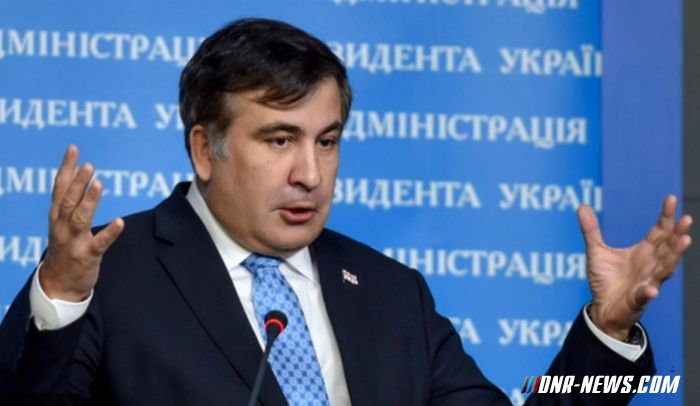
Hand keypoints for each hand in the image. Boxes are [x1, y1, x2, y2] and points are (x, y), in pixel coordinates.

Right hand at [40, 145, 124, 301]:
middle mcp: (61, 226)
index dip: (66, 168)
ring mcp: (73, 242)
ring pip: (80, 219)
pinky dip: (110, 233)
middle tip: (89, 165)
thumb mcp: (60, 221)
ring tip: (99, 184)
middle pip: (68, 200)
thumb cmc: (63, 246)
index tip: (74, 149)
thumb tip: (79, 171)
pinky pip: (99, 243)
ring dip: (89, 201)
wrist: (57, 284)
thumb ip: (69, 198)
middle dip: (78, 182)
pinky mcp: (87, 256)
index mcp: (56, 216)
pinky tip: (120, 222)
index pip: (60, 187)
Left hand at [578, 196, 691, 340]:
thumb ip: (591, 230)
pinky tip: (652, 289)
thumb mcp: (596, 251)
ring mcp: (647, 282)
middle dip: (677, 233)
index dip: (666, 216)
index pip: (659, 231)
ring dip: (675, 255)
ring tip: (685, 240)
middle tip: (686, 218)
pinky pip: (644, 295)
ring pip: (666, 268)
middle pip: (668, 246)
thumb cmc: (605, 280)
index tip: (671, 198)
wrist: (603, 308)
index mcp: (644, 252)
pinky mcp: (638, 300)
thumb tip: (582, 206)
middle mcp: (650, 265)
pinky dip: (648, 291)